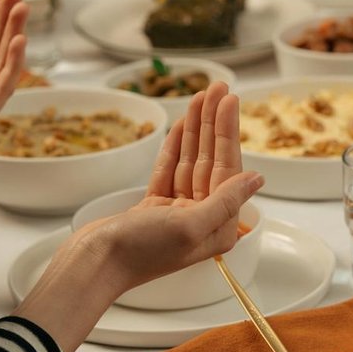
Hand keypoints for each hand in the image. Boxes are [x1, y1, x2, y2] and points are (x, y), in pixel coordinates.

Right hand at [14, 82, 264, 351]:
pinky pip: (170, 170)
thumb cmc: (142, 250)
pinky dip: (175, 146)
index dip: (228, 132)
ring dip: (196, 129)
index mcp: (218, 227)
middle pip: (211, 161)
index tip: (230, 100)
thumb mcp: (190, 225)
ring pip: (190, 161)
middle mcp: (202, 219)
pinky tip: (183, 124)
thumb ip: (226, 201)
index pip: (228, 169)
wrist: (95, 263)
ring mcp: (178, 212)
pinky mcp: (155, 207)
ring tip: (201, 96)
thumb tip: (257, 179)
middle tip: (218, 88)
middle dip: (214, 123)